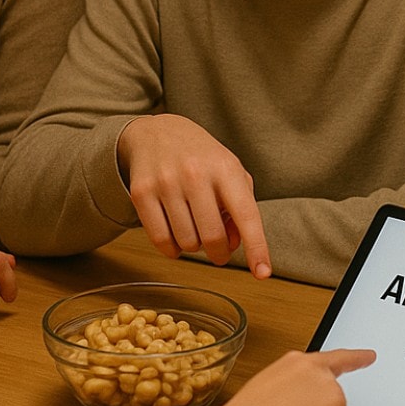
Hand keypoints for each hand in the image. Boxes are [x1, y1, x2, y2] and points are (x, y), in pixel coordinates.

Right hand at [117, 114, 270, 277]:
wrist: (158, 132)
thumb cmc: (202, 158)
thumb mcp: (230, 172)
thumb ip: (241, 207)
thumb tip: (236, 244)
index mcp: (225, 168)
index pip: (246, 215)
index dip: (257, 247)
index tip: (263, 272)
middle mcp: (195, 174)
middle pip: (212, 237)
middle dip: (220, 254)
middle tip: (219, 251)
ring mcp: (166, 183)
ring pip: (186, 242)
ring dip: (194, 247)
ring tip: (195, 230)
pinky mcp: (141, 193)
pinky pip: (160, 240)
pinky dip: (172, 250)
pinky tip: (177, 237)